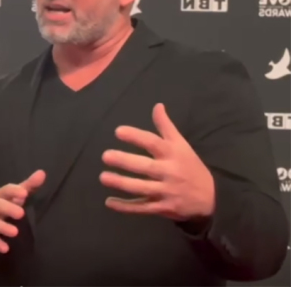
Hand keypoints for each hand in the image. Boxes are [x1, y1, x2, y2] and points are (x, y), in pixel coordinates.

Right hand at [0, 170, 45, 252]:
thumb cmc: (2, 202)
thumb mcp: (12, 193)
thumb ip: (28, 185)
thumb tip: (42, 173)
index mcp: (0, 194)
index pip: (6, 190)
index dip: (14, 191)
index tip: (24, 193)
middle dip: (8, 209)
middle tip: (21, 213)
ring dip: (3, 227)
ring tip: (15, 232)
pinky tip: (5, 249)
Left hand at [101, 103, 214, 220]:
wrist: (211, 198)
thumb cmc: (190, 167)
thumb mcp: (181, 145)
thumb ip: (166, 126)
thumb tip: (157, 106)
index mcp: (173, 154)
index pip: (153, 143)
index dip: (136, 137)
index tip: (118, 131)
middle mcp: (169, 172)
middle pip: (145, 167)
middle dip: (125, 161)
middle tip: (105, 156)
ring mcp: (166, 192)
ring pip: (141, 188)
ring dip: (122, 183)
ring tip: (103, 177)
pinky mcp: (163, 208)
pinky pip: (142, 208)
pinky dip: (125, 207)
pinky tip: (109, 202)